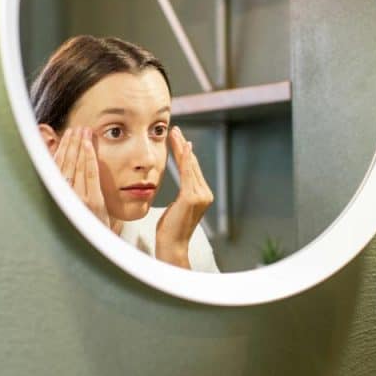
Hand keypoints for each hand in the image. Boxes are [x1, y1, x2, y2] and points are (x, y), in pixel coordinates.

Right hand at [51, 127, 109, 227]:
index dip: (61, 149)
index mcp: (55, 198)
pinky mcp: (92, 201)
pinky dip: (88, 158)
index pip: (56, 166)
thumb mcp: (67, 212)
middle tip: (75, 127)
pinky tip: (89, 145)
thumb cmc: (80, 233)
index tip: (65, 135)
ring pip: (76, 165)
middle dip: (70, 143)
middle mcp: (63, 196)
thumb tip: (63, 173)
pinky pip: (90, 174)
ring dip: (79, 145)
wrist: (91, 252)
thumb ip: (64, 192)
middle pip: (65, 163)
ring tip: (83, 130)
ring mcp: (78, 198)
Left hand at [156, 126, 212, 268]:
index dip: (185, 153)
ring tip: (174, 133)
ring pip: (189, 166)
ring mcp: (201, 196)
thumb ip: (182, 196)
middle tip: (175, 130)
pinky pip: (187, 173)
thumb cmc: (170, 230)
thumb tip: (181, 187)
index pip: (192, 169)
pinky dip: (185, 158)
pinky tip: (183, 146)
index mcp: (202, 196)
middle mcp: (205, 194)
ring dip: (182, 147)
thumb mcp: (176, 208)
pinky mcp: (192, 197)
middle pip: (192, 164)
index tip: (178, 139)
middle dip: (183, 146)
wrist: (171, 246)